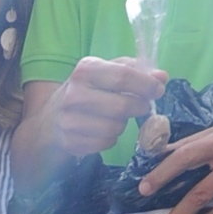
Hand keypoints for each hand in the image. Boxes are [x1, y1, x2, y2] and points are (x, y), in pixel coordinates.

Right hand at [45, 56, 166, 160]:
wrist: (50, 119)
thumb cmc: (87, 91)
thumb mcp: (106, 72)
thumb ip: (135, 71)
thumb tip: (162, 77)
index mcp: (85, 70)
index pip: (123, 76)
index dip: (146, 85)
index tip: (159, 90)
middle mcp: (74, 93)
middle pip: (121, 106)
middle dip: (138, 108)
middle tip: (142, 107)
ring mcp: (68, 120)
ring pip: (114, 128)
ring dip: (122, 125)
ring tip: (115, 119)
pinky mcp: (69, 141)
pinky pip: (104, 144)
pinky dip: (110, 139)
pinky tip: (102, 131)